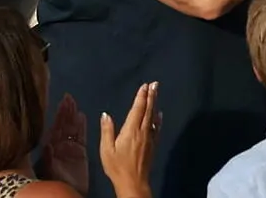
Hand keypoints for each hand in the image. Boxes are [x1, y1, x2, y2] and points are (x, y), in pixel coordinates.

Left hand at [38, 93, 88, 194]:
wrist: (68, 194)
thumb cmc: (55, 183)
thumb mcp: (48, 172)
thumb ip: (48, 159)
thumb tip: (47, 147)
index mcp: (50, 148)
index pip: (54, 127)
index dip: (58, 115)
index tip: (61, 102)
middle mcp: (59, 146)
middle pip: (63, 125)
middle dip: (65, 112)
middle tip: (68, 98)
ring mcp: (70, 148)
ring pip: (72, 129)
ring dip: (73, 116)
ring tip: (74, 104)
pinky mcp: (80, 153)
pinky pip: (80, 136)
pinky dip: (81, 127)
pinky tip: (82, 116)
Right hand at [99, 83, 158, 197]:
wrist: (133, 182)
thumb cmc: (117, 167)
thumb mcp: (106, 150)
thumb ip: (107, 131)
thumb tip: (106, 114)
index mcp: (130, 131)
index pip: (137, 109)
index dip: (141, 97)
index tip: (144, 86)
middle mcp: (142, 132)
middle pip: (148, 110)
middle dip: (151, 96)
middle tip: (155, 84)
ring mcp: (149, 138)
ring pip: (153, 117)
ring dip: (154, 104)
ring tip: (156, 93)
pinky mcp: (153, 145)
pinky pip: (157, 128)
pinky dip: (158, 119)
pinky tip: (160, 114)